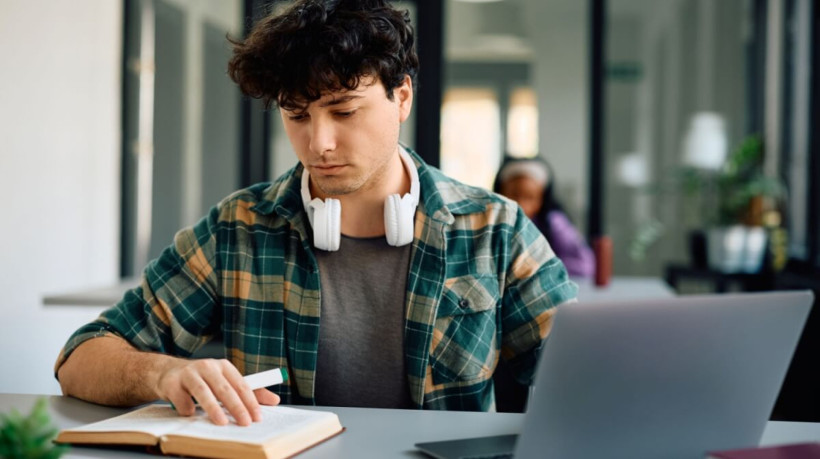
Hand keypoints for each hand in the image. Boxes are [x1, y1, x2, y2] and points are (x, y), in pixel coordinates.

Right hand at [155, 358, 280, 425]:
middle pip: (224, 388)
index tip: (257, 417)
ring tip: (221, 422)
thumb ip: (249, 391)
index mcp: (223, 366)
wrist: (168, 373)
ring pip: (203, 391)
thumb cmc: (202, 380)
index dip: (251, 401)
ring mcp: (189, 373)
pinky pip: (181, 398)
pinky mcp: (172, 383)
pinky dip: (187, 408)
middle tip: (244, 422)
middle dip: (236, 406)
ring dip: (213, 408)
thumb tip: (275, 400)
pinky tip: (190, 414)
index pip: (241, 384)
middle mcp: (207, 367)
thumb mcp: (225, 382)